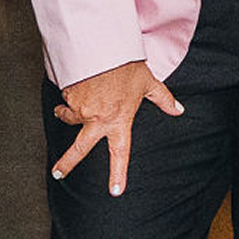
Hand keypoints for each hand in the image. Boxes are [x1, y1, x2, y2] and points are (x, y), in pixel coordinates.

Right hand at [52, 58, 182, 196]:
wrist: (104, 47)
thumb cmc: (127, 66)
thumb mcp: (148, 83)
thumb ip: (163, 99)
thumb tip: (179, 110)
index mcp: (119, 120)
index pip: (120, 153)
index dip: (118, 174)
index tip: (115, 191)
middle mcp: (98, 119)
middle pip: (79, 149)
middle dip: (67, 163)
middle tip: (58, 173)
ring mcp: (80, 109)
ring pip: (69, 118)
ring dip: (66, 115)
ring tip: (65, 110)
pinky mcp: (68, 96)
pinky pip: (66, 99)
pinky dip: (68, 94)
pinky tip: (74, 84)